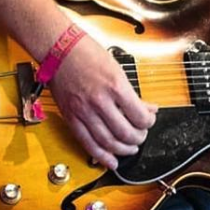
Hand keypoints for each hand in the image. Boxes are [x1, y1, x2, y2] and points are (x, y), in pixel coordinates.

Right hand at [48, 34, 157, 169]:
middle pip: (125, 132)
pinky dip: (101, 156)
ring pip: (107, 142)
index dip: (148, 123)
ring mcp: (83, 111)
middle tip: (141, 135)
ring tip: (130, 148)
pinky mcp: (71, 118)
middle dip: (138, 138)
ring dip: (123, 150)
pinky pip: (87, 143)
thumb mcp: (117, 69)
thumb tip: (148, 108)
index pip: (139, 116)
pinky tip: (110, 161)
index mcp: (115, 86)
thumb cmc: (87, 53)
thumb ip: (132, 93)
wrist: (60, 48)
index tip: (149, 121)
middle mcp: (99, 101)